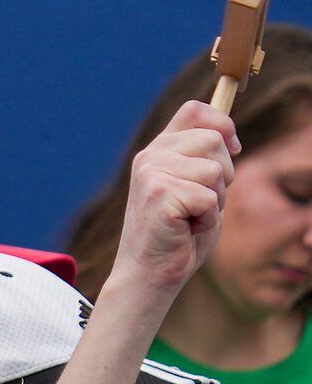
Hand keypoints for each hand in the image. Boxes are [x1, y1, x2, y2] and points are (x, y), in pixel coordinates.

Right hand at [106, 99, 236, 305]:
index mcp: (158, 150)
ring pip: (215, 170)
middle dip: (225, 174)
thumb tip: (228, 134)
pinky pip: (209, 198)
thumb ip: (206, 159)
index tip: (233, 148)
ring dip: (216, 200)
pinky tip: (186, 229)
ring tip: (192, 217)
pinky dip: (207, 220)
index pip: (195, 111)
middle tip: (201, 202)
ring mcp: (151, 173)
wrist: (149, 273)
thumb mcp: (196, 187)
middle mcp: (150, 156)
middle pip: (213, 140)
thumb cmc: (179, 235)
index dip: (222, 123)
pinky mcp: (158, 195)